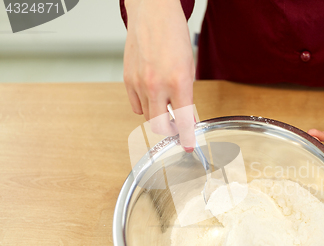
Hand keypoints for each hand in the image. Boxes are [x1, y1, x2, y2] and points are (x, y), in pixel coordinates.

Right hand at [123, 0, 195, 151]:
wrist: (152, 14)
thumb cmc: (173, 36)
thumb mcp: (189, 68)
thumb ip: (187, 96)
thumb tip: (187, 119)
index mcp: (178, 81)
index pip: (182, 119)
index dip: (187, 136)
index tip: (189, 145)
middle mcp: (157, 85)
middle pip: (159, 125)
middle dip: (169, 131)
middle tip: (176, 129)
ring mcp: (139, 83)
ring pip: (146, 116)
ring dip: (158, 117)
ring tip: (166, 105)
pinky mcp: (127, 79)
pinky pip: (135, 105)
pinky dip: (144, 106)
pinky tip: (152, 97)